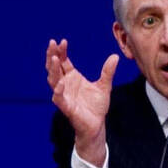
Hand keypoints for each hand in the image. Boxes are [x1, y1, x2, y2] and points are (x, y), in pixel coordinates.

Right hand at [46, 38, 117, 163]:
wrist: (97, 125)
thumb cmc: (96, 106)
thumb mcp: (104, 86)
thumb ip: (107, 72)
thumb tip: (115, 56)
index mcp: (72, 78)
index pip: (63, 61)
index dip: (61, 51)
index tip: (62, 41)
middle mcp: (65, 85)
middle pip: (54, 67)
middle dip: (52, 55)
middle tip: (52, 43)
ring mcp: (64, 95)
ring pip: (53, 80)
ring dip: (52, 70)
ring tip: (53, 58)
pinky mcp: (66, 107)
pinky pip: (58, 98)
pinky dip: (58, 91)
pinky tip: (60, 84)